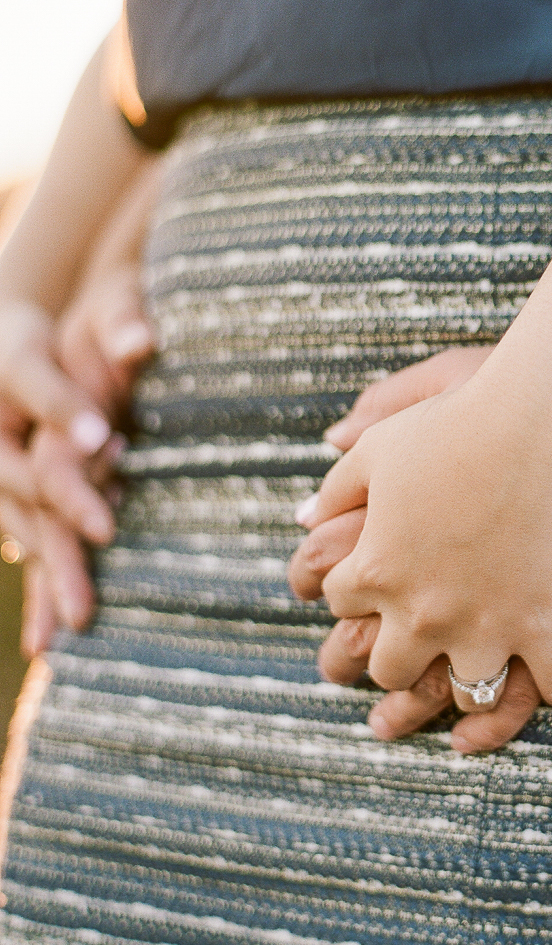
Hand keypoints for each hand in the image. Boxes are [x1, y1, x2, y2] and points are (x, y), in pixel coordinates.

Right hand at [0, 275, 154, 655]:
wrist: (38, 338)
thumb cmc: (86, 314)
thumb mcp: (105, 306)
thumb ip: (122, 322)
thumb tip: (144, 343)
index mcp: (11, 368)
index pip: (36, 391)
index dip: (67, 411)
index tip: (107, 439)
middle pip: (25, 478)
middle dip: (61, 522)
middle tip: (101, 546)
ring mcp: (4, 467)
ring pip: (24, 521)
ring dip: (49, 569)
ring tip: (79, 621)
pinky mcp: (19, 494)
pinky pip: (31, 539)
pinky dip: (41, 586)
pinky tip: (49, 638)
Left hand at [303, 361, 551, 704]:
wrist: (543, 422)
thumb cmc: (458, 423)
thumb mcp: (380, 447)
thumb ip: (336, 485)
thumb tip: (304, 515)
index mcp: (374, 571)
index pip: (339, 605)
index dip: (350, 596)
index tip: (363, 595)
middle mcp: (422, 614)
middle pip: (389, 669)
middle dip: (395, 665)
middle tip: (405, 664)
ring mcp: (487, 629)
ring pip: (469, 694)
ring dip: (472, 691)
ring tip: (480, 684)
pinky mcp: (549, 627)